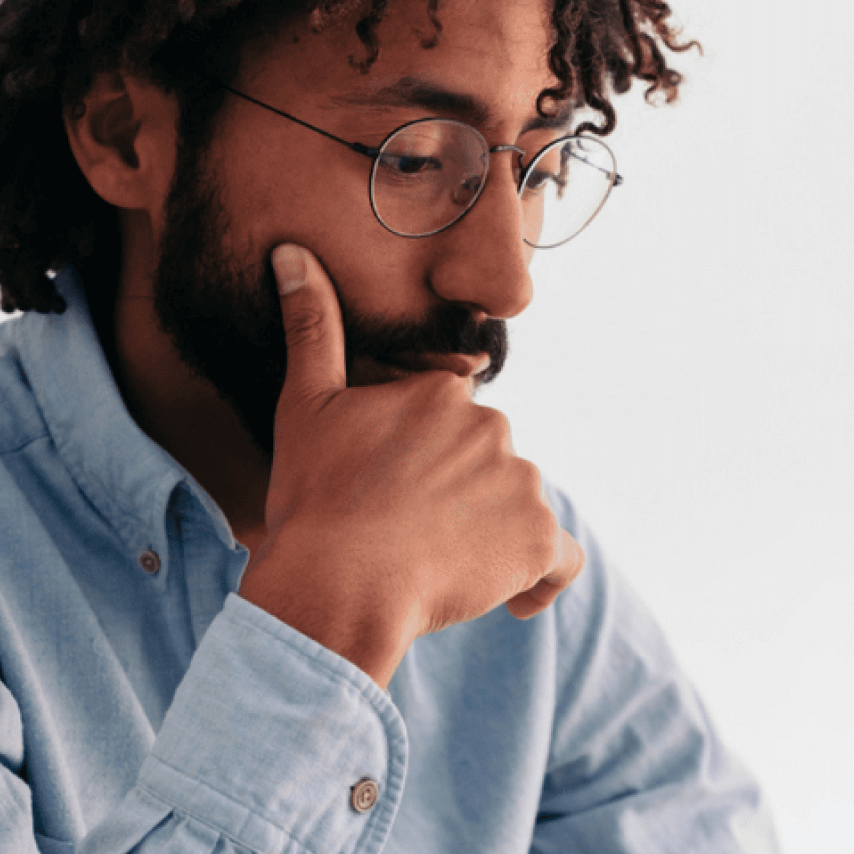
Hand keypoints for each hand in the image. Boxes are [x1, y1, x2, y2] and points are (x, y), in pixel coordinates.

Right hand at [238, 244, 584, 684]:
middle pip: (489, 466)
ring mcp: (521, 483)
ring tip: (438, 569)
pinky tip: (513, 600)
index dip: (426, 464)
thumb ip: (312, 328)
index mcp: (444, 393)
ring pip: (519, 508)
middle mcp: (494, 428)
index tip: (395, 492)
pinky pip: (560, 559)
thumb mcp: (305, 406)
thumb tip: (292, 253)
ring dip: (493, 536)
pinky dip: (540, 578)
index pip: (453, 428)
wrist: (337, 582)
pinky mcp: (538, 538)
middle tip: (408, 537)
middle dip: (460, 497)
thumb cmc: (314, 499)